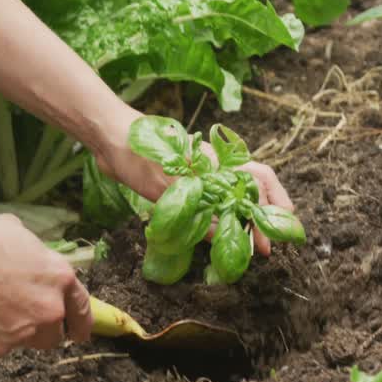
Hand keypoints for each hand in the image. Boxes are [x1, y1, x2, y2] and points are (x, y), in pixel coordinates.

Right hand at [0, 212, 91, 356]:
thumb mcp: (22, 237)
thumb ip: (36, 259)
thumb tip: (30, 261)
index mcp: (61, 278)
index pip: (82, 309)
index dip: (81, 323)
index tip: (80, 333)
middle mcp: (50, 309)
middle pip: (56, 334)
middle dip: (44, 329)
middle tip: (23, 318)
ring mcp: (25, 332)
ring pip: (29, 343)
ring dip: (20, 335)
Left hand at [95, 106, 294, 257]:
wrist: (110, 136)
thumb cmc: (141, 155)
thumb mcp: (168, 189)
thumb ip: (197, 212)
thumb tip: (224, 236)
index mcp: (218, 164)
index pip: (259, 185)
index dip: (270, 212)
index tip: (267, 243)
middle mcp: (217, 167)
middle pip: (256, 186)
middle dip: (267, 214)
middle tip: (269, 244)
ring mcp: (203, 172)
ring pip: (237, 193)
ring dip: (248, 215)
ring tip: (251, 240)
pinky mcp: (186, 180)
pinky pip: (214, 198)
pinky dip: (223, 215)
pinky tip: (221, 230)